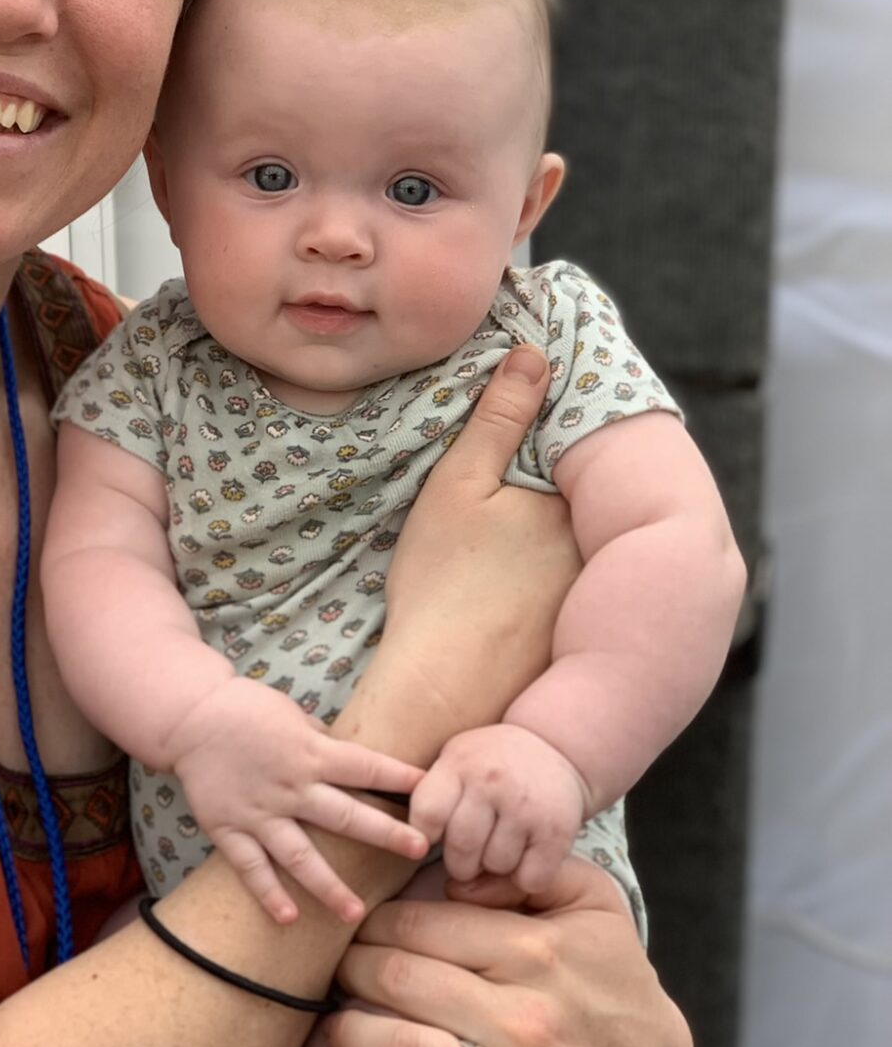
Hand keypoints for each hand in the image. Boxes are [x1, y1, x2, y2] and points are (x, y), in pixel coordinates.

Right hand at [167, 677, 427, 924]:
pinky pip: (251, 867)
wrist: (191, 716)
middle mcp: (289, 786)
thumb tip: (357, 763)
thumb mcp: (294, 716)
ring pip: (299, 855)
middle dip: (385, 834)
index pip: (365, 767)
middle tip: (420, 851)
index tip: (431, 789)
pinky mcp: (228, 828)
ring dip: (328, 885)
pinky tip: (289, 919)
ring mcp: (258, 811)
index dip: (399, 778)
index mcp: (310, 752)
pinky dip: (268, 893)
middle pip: (345, 815)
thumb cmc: (248, 709)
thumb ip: (323, 744)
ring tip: (355, 913)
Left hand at [325, 856, 693, 1046]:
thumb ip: (521, 872)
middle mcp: (531, 1021)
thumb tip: (453, 879)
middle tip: (336, 968)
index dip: (374, 922)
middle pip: (401, 982)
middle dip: (352, 969)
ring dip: (349, 1036)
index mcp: (538, 952)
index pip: (421, 926)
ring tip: (332, 1025)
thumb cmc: (608, 972)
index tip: (357, 927)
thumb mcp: (588, 898)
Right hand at [374, 348, 582, 729]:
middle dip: (570, 496)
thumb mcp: (457, 490)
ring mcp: (604, 599)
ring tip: (521, 553)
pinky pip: (593, 594)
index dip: (555, 445)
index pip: (583, 455)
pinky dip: (577, 588)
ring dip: (577, 543)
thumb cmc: (440, 586)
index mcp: (575, 505)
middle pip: (595, 505)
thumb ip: (497, 420)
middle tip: (515, 515)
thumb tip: (533, 355)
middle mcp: (605, 550)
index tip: (530, 455)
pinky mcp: (591, 639)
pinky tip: (529, 596)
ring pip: (596, 552)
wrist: (440, 691)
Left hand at [411, 725, 587, 891]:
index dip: (425, 835)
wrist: (553, 745)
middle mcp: (491, 782)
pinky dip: (526, 878)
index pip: (426, 814)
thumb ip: (435, 803)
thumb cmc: (493, 764)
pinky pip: (530, 879)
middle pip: (460, 849)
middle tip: (471, 853)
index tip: (436, 836)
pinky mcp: (556, 831)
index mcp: (459, 764)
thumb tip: (431, 866)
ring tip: (502, 843)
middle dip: (461, 862)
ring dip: (496, 867)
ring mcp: (525, 807)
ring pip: (496, 866)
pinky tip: (527, 854)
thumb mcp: (456, 763)